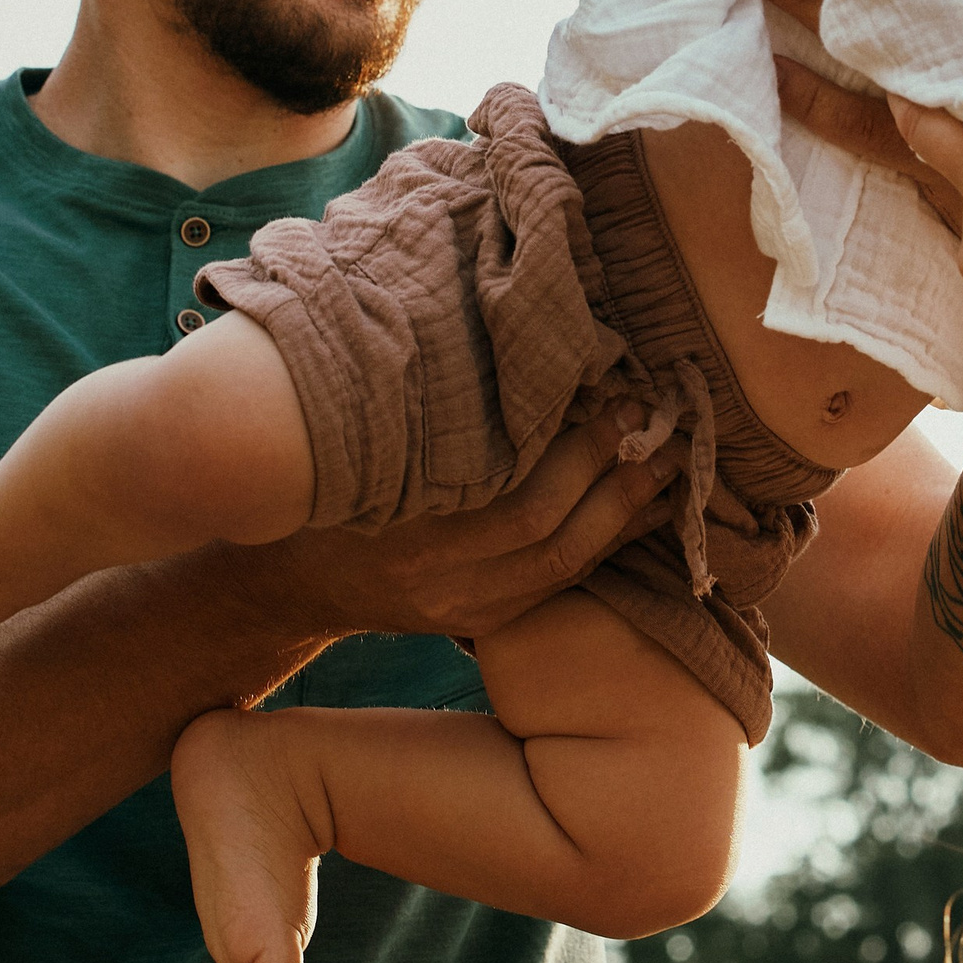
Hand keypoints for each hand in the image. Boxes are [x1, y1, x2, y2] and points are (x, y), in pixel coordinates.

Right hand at [259, 413, 683, 645]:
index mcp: (405, 535)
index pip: (512, 502)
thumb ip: (421, 418)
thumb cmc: (321, 493)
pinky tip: (645, 507)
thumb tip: (499, 342)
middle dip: (613, 477)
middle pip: (551, 534)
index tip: (615, 397)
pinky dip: (610, 542)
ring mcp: (466, 609)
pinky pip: (564, 583)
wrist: (290, 584)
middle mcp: (441, 581)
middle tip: (656, 423)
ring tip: (672, 462)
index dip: (575, 453)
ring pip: (568, 567)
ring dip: (627, 513)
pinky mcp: (485, 619)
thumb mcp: (352, 452)